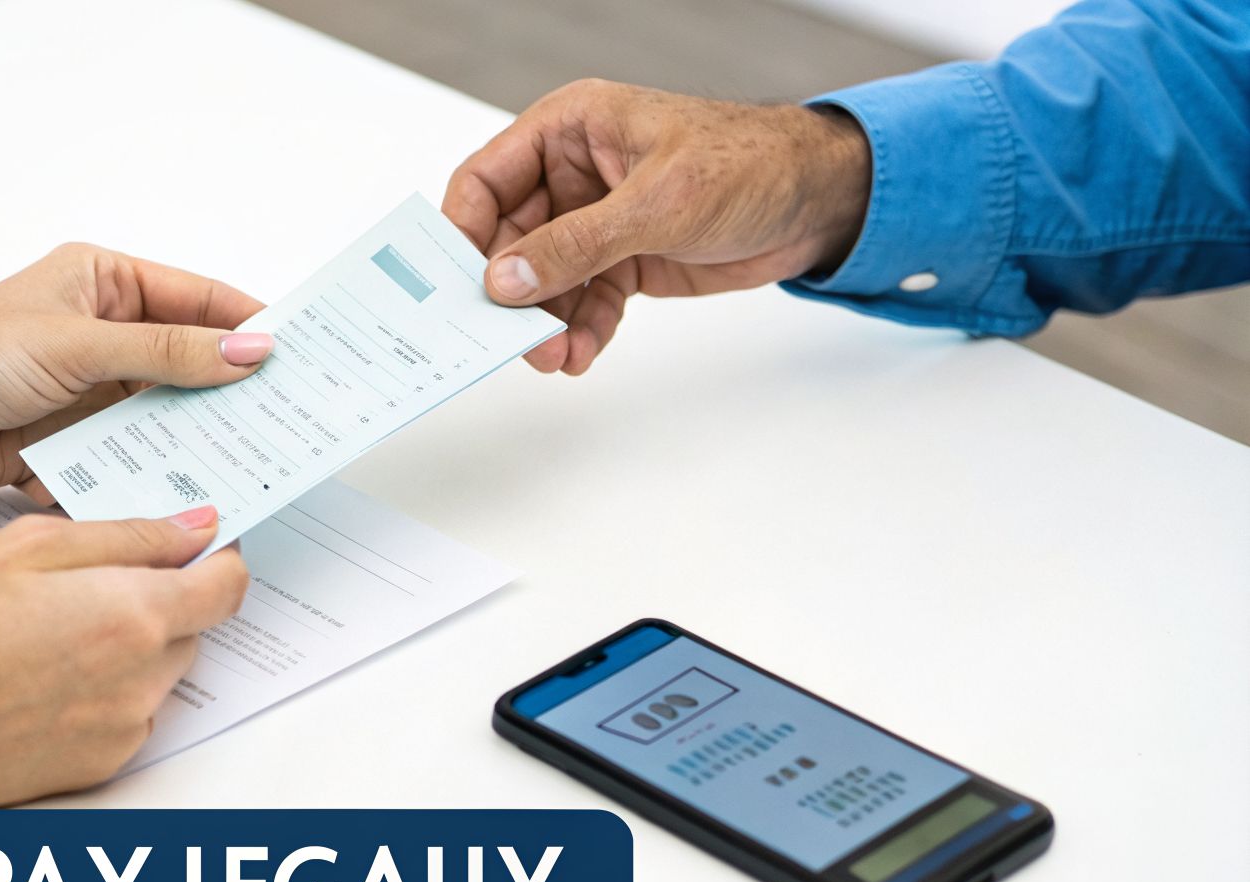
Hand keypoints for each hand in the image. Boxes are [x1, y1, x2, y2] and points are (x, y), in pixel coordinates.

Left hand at [0, 244, 272, 526]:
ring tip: (252, 462)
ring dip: (195, 438)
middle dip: (233, 391)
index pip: (199, 299)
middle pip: (190, 362)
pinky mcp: (71, 443)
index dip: (252, 325)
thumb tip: (250, 352)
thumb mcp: (76, 345)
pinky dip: (154, 473)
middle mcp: (101, 333)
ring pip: (165, 415)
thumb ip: (168, 354)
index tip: (304, 355)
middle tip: (293, 417)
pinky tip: (189, 493)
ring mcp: (88, 391)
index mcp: (102, 281)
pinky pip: (131, 456)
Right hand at [0, 506, 248, 843]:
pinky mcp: (96, 769)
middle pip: (191, 628)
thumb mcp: (27, 547)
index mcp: (133, 613)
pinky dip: (101, 694)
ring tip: (43, 637)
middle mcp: (142, 680)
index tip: (191, 547)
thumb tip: (196, 528)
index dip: (215, 559)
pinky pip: (126, 716)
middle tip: (79, 587)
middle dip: (156, 601)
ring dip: (127, 649)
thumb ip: (127, 536)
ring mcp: (122, 730)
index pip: (228, 586)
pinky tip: (35, 681)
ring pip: (158, 674)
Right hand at [442, 79, 870, 374]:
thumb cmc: (749, 165)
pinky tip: (580, 356)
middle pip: (509, 241)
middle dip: (510, 295)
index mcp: (569, 129)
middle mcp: (573, 174)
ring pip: (543, 281)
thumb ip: (575, 245)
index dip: (463, 233)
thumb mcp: (656, 203)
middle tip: (512, 340)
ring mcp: (596, 221)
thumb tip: (504, 280)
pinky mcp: (623, 261)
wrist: (819, 201)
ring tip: (554, 358)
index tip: (457, 286)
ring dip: (543, 324)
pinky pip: (582, 303)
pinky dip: (579, 332)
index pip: (485, 181)